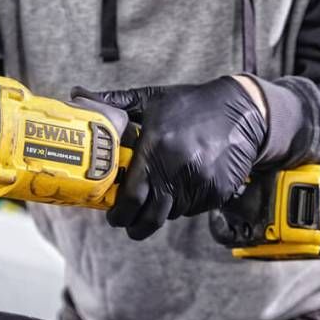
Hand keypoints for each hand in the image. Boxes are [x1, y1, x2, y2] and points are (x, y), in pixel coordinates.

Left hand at [73, 76, 266, 239]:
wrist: (243, 111)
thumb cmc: (190, 103)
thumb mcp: (151, 98)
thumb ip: (113, 102)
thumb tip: (76, 95)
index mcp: (156, 145)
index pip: (132, 194)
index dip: (119, 213)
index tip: (112, 216)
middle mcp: (178, 167)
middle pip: (151, 215)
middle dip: (135, 225)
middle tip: (127, 224)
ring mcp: (201, 182)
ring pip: (172, 213)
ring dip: (161, 209)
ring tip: (157, 193)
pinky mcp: (218, 191)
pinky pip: (193, 209)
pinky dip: (184, 203)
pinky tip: (183, 183)